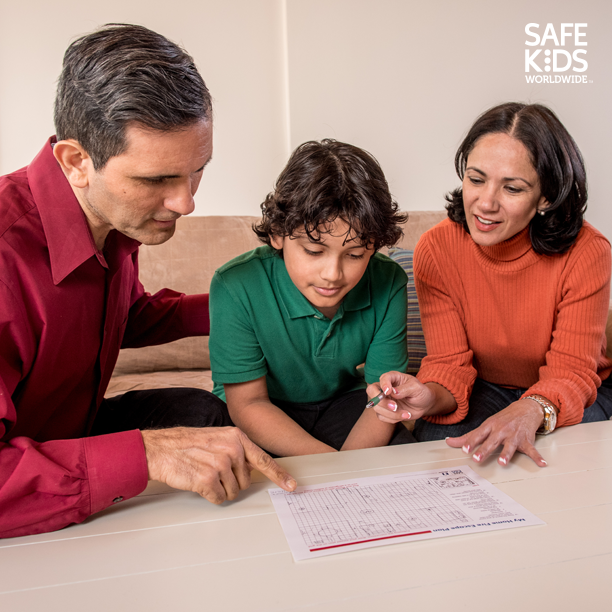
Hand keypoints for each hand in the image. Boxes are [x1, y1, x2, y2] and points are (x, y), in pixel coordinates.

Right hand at [141, 426, 296, 502]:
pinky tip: (199, 482)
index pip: (263, 459)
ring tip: (204, 473)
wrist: (162, 448)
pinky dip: (210, 496)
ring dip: (220, 489)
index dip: (279, 475)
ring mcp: (221, 464)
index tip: (292, 485)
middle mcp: (232, 449)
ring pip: (233, 492)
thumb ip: (237, 450)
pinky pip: (219, 498)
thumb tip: (252, 468)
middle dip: (232, 482)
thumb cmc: (188, 444)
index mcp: (237, 437)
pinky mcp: (208, 479)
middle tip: (213, 471)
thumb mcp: (218, 438)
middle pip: (246, 482)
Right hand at [366, 371, 436, 423]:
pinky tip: (403, 416)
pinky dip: (392, 419)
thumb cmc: (420, 392)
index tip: (389, 391)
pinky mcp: (385, 410)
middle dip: (382, 402)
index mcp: (392, 378)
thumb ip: (404, 389)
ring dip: (392, 413)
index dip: (383, 385)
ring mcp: (384, 399)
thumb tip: (393, 392)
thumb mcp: (416, 388)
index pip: (382, 378)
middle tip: (395, 407)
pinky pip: (382, 416)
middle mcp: (385, 388)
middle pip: (372, 392)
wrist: (424, 404)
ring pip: (377, 407)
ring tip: (407, 414)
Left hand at [445, 399, 546, 466]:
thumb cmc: (502, 419)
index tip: (464, 450)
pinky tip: (542, 463)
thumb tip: (449, 442)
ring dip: (506, 454)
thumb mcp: (486, 425)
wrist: (525, 409)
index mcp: (490, 427)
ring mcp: (514, 435)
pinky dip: (537, 457)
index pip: (478, 435)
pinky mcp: (527, 440)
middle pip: (492, 441)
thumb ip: (468, 436)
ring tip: (502, 462)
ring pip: (510, 445)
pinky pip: (533, 450)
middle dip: (484, 449)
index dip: (471, 442)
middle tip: (477, 459)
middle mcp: (501, 430)